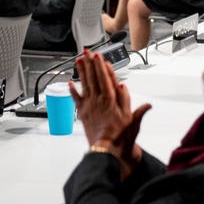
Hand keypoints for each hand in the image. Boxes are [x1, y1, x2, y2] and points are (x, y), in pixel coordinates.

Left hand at [71, 51, 150, 179]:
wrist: (107, 151)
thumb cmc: (121, 138)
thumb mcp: (133, 121)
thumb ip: (132, 102)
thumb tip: (126, 87)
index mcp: (112, 100)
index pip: (107, 79)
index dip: (103, 67)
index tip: (100, 57)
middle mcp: (99, 101)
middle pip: (95, 78)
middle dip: (91, 64)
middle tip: (87, 52)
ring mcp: (90, 106)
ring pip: (85, 84)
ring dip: (82, 71)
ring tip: (79, 60)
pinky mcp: (83, 113)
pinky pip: (76, 99)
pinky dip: (72, 90)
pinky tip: (70, 82)